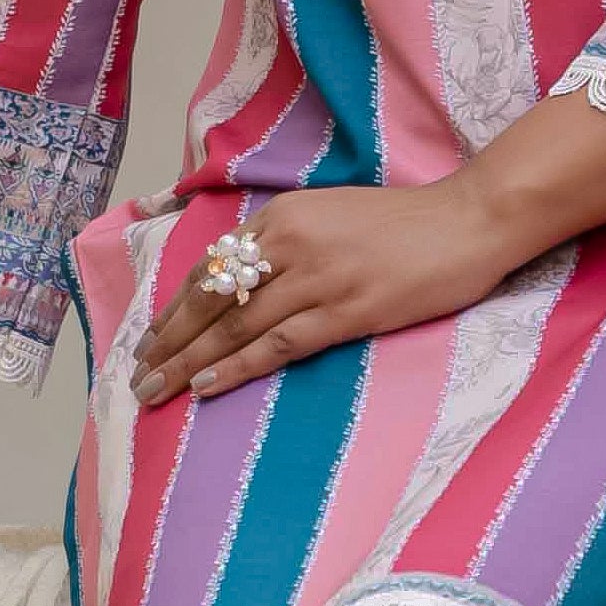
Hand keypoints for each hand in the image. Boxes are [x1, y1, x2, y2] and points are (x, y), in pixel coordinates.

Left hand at [133, 181, 517, 407]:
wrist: (469, 220)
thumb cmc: (408, 223)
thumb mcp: (334, 216)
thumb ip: (291, 243)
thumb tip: (247, 283)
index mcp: (285, 216)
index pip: (213, 266)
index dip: (176, 307)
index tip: (151, 338)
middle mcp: (291, 241)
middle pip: (212, 297)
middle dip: (168, 339)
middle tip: (137, 373)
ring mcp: (319, 276)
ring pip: (235, 324)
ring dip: (188, 361)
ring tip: (155, 389)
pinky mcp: (348, 310)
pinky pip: (277, 344)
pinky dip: (236, 366)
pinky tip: (206, 386)